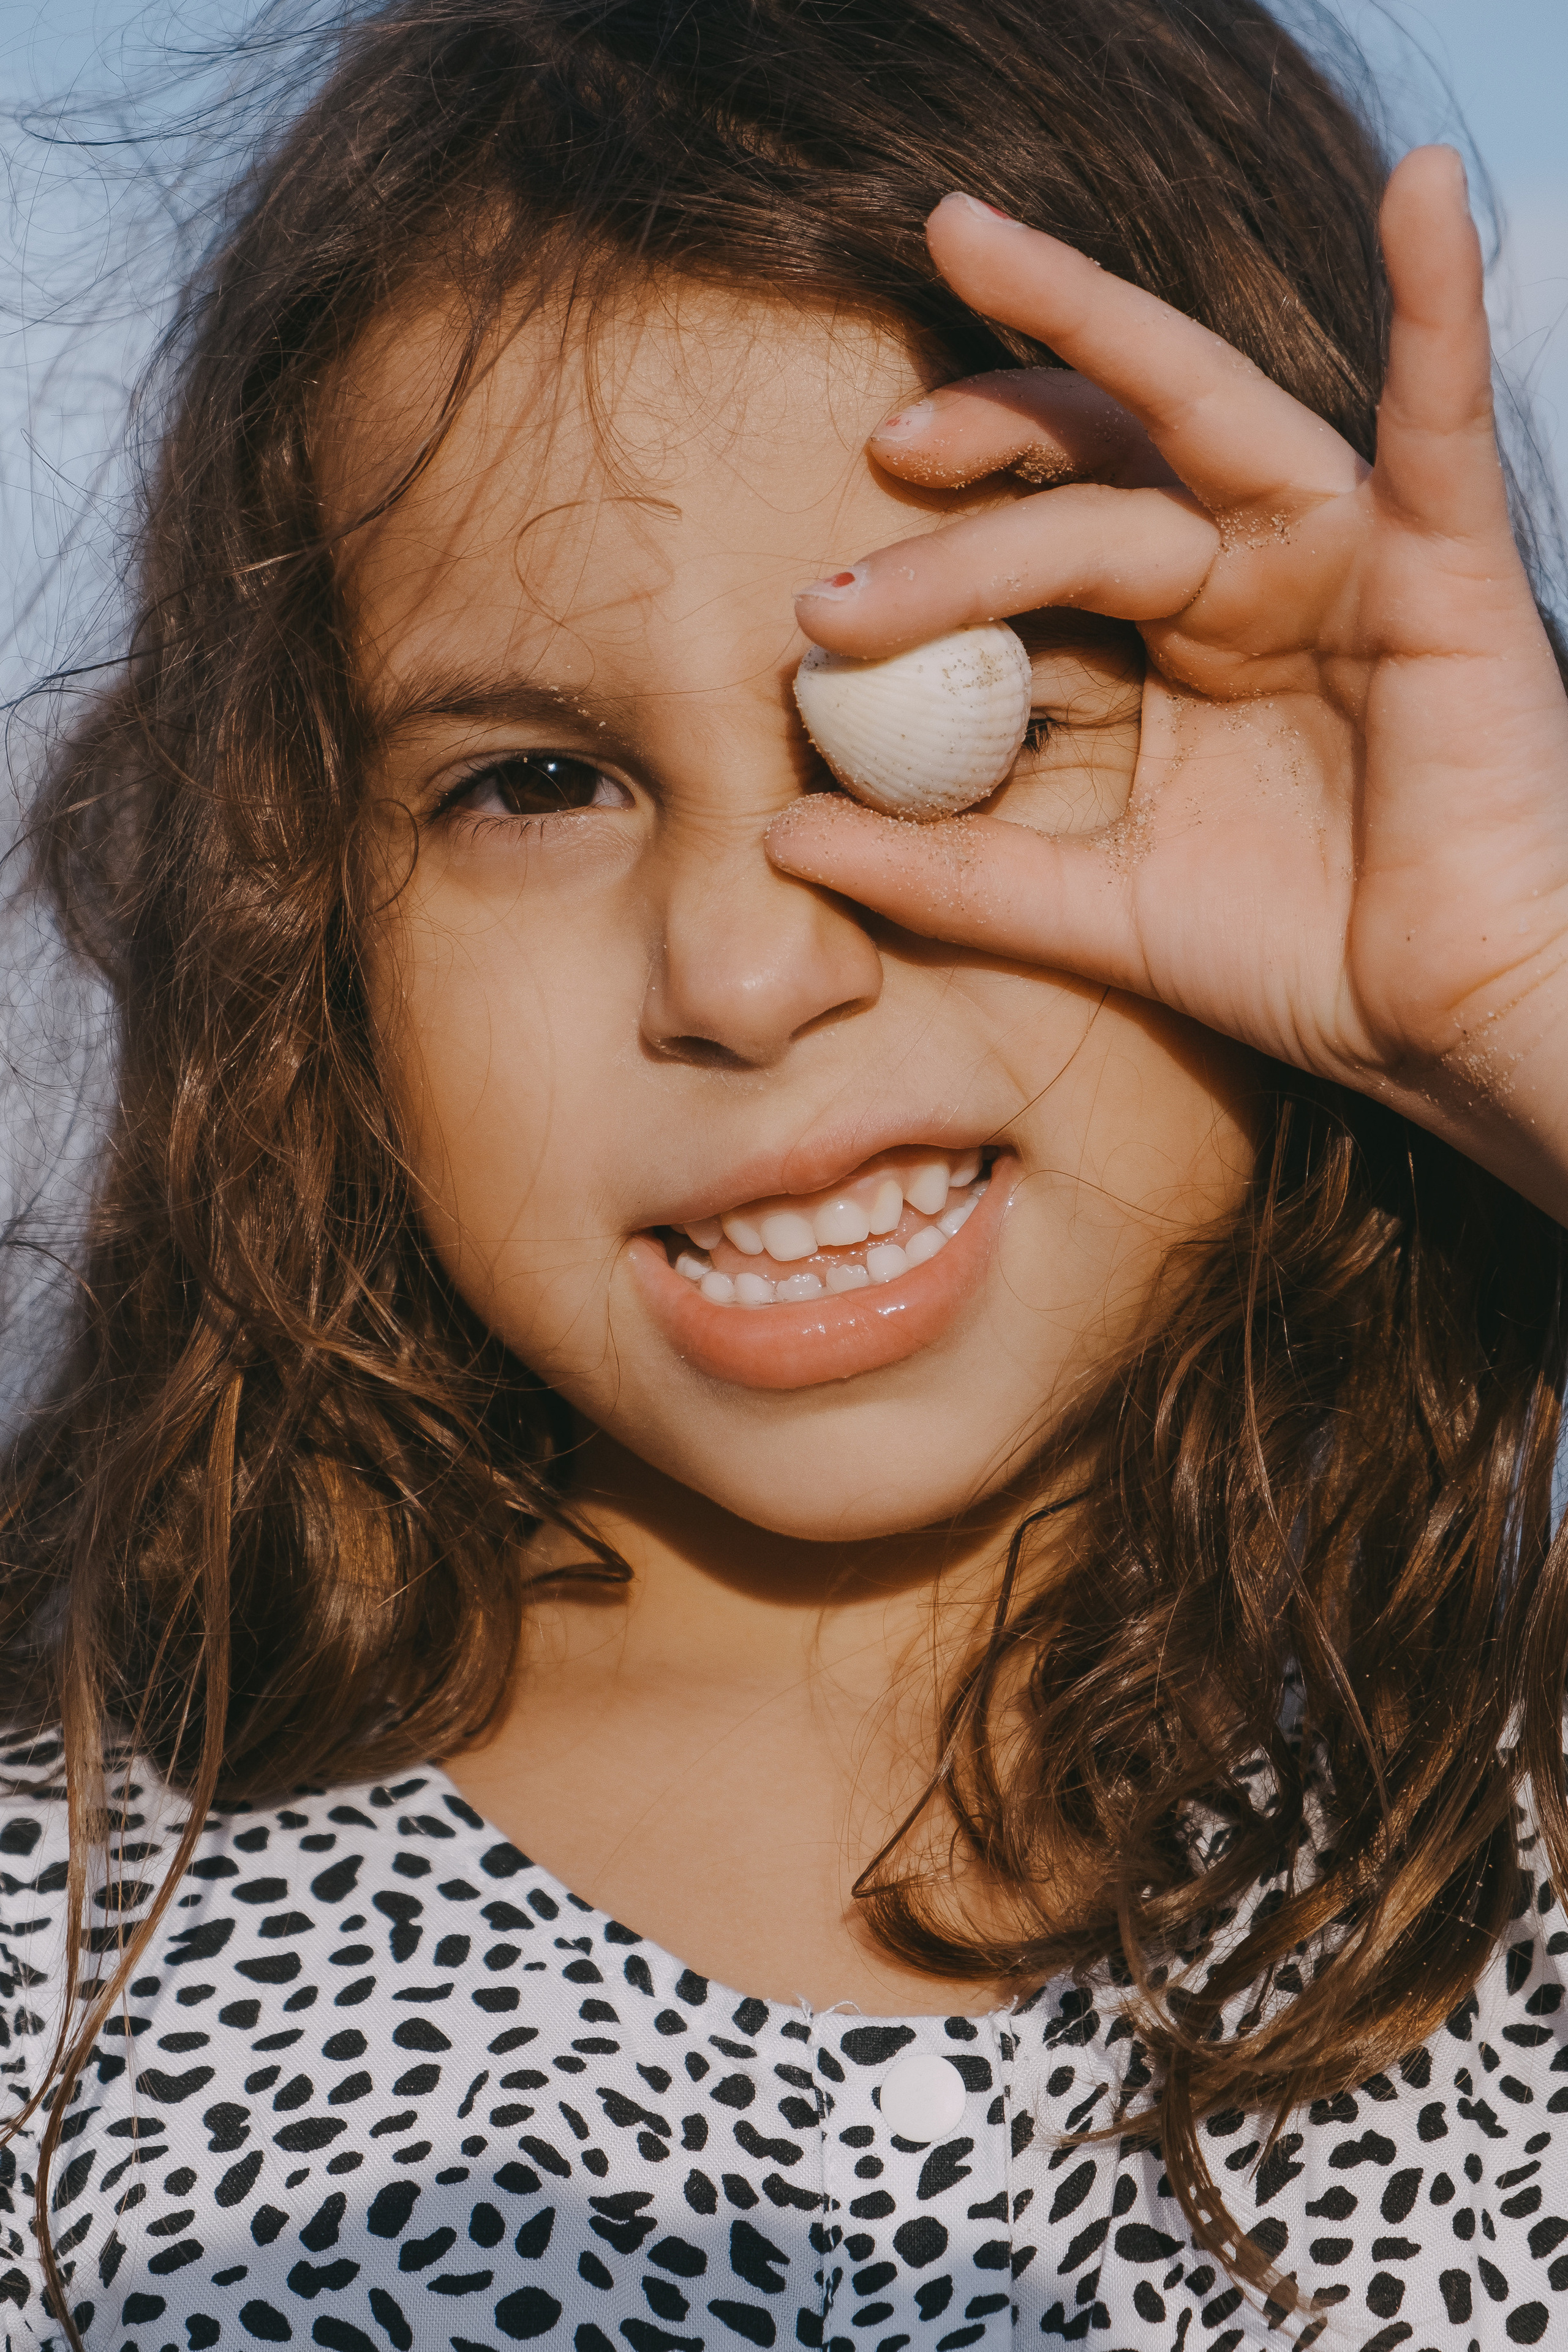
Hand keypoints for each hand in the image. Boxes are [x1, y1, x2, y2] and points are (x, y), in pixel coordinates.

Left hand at [767, 154, 1567, 1223]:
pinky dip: (1437, 302)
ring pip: (1197, 423)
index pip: (1046, 535)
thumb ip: (948, 872)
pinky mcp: (1446, 562)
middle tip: (881, 444)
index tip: (822, 599)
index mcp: (1180, 637)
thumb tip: (779, 840)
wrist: (1448, 1022)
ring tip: (968, 248)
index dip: (941, 537)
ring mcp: (1344, 553)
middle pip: (1100, 460)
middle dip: (987, 427)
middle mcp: (1252, 573)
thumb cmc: (1296, 957)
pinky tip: (1414, 194)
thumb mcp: (1093, 910)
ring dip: (1084, 332)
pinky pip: (1441, 419)